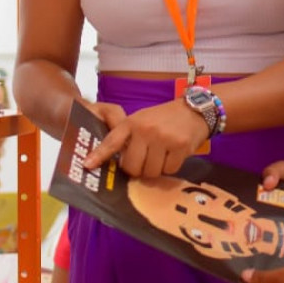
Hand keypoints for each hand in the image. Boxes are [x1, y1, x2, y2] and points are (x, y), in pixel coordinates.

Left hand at [84, 99, 208, 177]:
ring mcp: (163, 138)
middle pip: (133, 167)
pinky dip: (170, 167)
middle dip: (137, 170)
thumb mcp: (142, 120)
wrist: (195, 110)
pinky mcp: (180, 146)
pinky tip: (173, 155)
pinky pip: (169, 170)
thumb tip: (118, 163)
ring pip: (151, 172)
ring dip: (155, 170)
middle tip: (144, 162)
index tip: (87, 165)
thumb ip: (129, 137)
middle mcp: (146, 130)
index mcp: (132, 123)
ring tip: (160, 156)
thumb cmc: (164, 118)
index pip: (112, 142)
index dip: (99, 155)